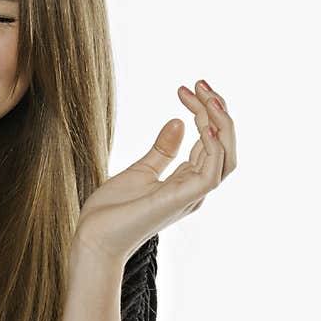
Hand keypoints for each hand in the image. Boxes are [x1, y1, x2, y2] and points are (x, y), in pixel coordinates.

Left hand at [74, 78, 236, 261]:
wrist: (94, 237)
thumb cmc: (113, 211)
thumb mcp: (140, 170)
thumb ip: (162, 149)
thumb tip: (178, 120)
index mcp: (188, 182)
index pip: (212, 143)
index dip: (205, 112)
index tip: (185, 89)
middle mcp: (196, 190)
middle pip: (225, 145)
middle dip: (217, 111)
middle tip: (199, 83)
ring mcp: (192, 196)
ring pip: (226, 155)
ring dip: (218, 121)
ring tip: (203, 94)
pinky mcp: (183, 200)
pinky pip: (212, 172)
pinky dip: (213, 145)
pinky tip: (203, 121)